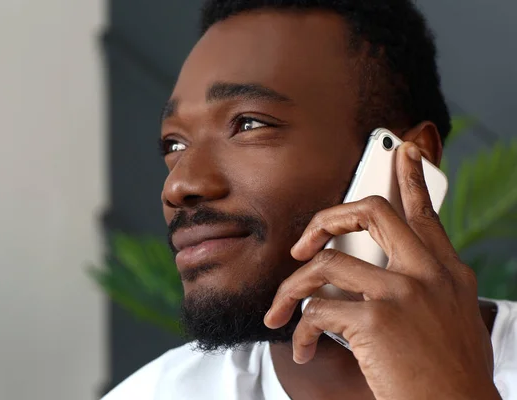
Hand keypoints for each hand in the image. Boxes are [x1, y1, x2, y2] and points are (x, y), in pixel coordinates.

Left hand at [264, 142, 500, 399]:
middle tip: (303, 244)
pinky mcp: (377, 320)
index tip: (402, 151)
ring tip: (282, 312)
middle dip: (324, 219)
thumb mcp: (452, 320)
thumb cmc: (450, 376)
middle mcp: (428, 274)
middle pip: (369, 212)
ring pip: (325, 264)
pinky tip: (305, 348)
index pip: (426, 213)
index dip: (412, 178)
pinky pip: (317, 312)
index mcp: (447, 273)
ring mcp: (402, 293)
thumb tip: (379, 276)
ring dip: (292, 290)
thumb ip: (423, 289)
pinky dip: (301, 331)